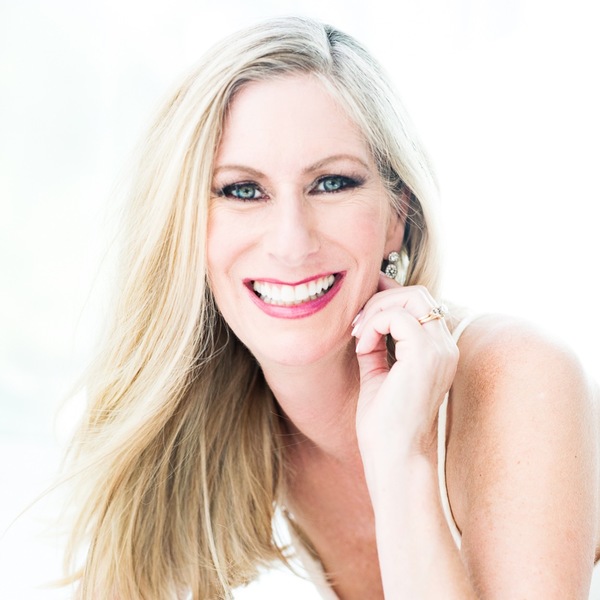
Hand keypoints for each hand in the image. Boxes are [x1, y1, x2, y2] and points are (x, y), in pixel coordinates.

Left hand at [351, 274, 458, 461]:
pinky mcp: (425, 355)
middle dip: (381, 299)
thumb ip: (377, 342)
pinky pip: (397, 317)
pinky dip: (374, 325)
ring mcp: (439, 350)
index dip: (388, 297)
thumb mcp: (378, 371)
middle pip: (417, 294)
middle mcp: (445, 347)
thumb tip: (365, 316)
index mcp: (438, 351)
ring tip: (359, 334)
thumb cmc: (385, 423)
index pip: (419, 304)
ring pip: (411, 298)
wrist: (394, 456)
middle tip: (358, 324)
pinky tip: (363, 347)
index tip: (362, 310)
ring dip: (377, 309)